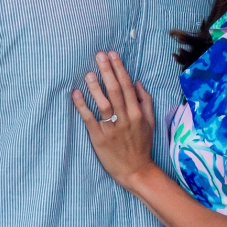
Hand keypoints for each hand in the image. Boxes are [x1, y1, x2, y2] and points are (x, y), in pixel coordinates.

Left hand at [71, 51, 157, 190]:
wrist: (136, 171)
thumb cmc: (142, 144)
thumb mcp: (150, 122)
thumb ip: (145, 101)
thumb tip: (137, 81)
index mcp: (137, 113)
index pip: (127, 86)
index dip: (119, 68)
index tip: (112, 54)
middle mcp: (125, 119)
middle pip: (115, 91)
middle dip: (107, 71)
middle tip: (99, 55)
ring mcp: (111, 129)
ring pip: (103, 103)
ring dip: (95, 87)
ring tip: (88, 72)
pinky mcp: (99, 138)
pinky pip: (89, 119)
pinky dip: (82, 106)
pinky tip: (76, 94)